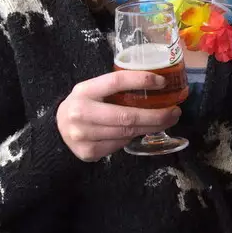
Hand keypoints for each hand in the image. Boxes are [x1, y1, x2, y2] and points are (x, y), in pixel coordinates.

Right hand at [56, 71, 182, 160]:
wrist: (56, 131)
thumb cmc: (84, 105)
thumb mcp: (92, 91)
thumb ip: (115, 88)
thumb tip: (155, 86)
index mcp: (84, 90)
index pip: (116, 81)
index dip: (141, 80)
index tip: (162, 81)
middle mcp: (81, 112)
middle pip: (127, 116)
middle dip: (157, 115)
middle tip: (175, 112)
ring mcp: (83, 135)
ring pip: (127, 133)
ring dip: (151, 128)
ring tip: (166, 121)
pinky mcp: (88, 152)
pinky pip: (120, 144)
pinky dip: (132, 138)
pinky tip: (138, 133)